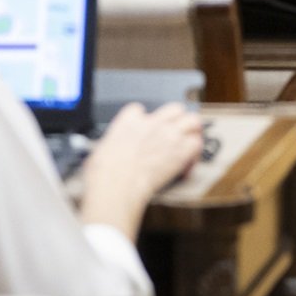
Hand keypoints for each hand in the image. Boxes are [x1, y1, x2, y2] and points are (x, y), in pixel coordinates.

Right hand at [78, 102, 204, 240]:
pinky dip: (195, 154)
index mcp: (129, 121)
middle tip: (175, 131)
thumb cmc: (103, 175)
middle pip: (174, 108)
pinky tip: (187, 164)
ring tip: (188, 142)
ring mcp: (169, 135)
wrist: (116, 187)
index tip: (143, 130)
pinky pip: (197, 144)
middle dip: (176, 119)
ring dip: (192, 131)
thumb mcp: (99, 152)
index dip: (142, 119)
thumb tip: (110, 153)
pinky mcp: (180, 151)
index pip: (139, 109)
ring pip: (193, 120)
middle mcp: (152, 123)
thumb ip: (112, 145)